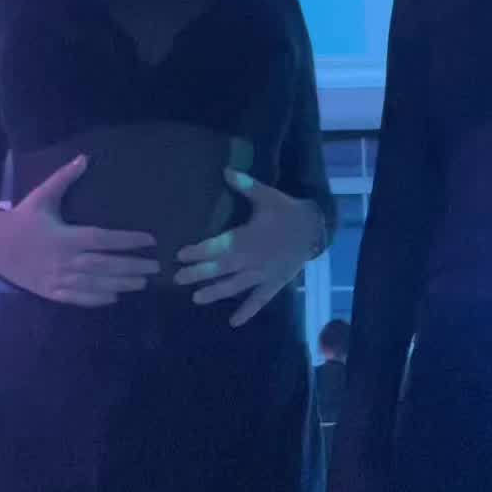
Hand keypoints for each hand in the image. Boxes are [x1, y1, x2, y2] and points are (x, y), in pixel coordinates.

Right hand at [0, 155, 159, 305]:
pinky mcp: (51, 291)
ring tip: (143, 282)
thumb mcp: (42, 195)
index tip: (150, 240)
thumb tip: (84, 157)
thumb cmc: (22, 219)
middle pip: (105, 265)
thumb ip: (64, 178)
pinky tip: (115, 296)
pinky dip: (97, 299)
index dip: (128, 240)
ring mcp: (58, 278)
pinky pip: (78, 298)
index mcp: (65, 236)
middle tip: (156, 267)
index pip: (103, 239)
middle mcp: (64, 260)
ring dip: (122, 284)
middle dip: (133, 267)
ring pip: (96, 284)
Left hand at [173, 168, 322, 326]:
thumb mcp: (267, 195)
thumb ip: (245, 186)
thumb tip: (225, 170)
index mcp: (247, 237)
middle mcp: (251, 258)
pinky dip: (247, 311)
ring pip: (235, 286)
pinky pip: (259, 300)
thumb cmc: (286, 211)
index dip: (198, 251)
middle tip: (177, 279)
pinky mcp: (273, 284)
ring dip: (215, 293)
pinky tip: (234, 322)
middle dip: (197, 274)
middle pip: (220, 269)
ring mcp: (262, 274)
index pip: (216, 246)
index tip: (180, 255)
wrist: (314, 229)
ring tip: (196, 299)